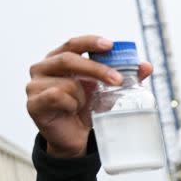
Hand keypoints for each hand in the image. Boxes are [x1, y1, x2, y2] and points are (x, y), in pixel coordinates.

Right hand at [26, 35, 152, 157]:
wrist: (75, 139)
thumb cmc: (86, 109)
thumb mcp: (106, 91)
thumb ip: (124, 77)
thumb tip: (147, 66)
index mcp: (58, 59)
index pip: (73, 44)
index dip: (90, 42)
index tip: (110, 45)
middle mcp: (42, 68)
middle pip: (69, 59)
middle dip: (97, 69)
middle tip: (118, 80)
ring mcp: (34, 85)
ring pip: (67, 83)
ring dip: (82, 96)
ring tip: (82, 106)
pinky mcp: (33, 103)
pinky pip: (57, 97)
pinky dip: (70, 104)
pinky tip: (70, 111)